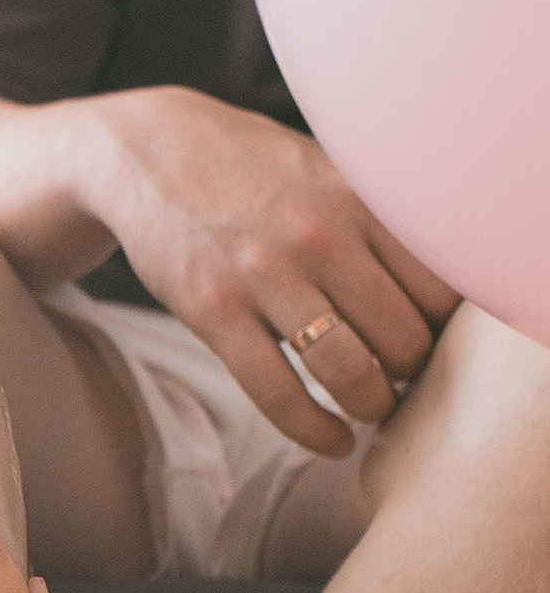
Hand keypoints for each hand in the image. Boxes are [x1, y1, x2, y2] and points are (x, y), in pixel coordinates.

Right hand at [84, 87, 457, 455]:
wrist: (147, 153)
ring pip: (348, 372)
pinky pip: (278, 393)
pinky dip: (315, 431)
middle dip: (412, 373)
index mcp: (356, 198)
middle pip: (403, 337)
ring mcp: (262, 275)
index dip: (444, 329)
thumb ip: (380, 215)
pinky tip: (332, 440)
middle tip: (403, 379)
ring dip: (371, 405)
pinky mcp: (212, 311)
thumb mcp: (326, 168)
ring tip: (372, 407)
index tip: (431, 341)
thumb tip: (445, 280)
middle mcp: (317, 235)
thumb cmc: (249, 168)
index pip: (438, 287)